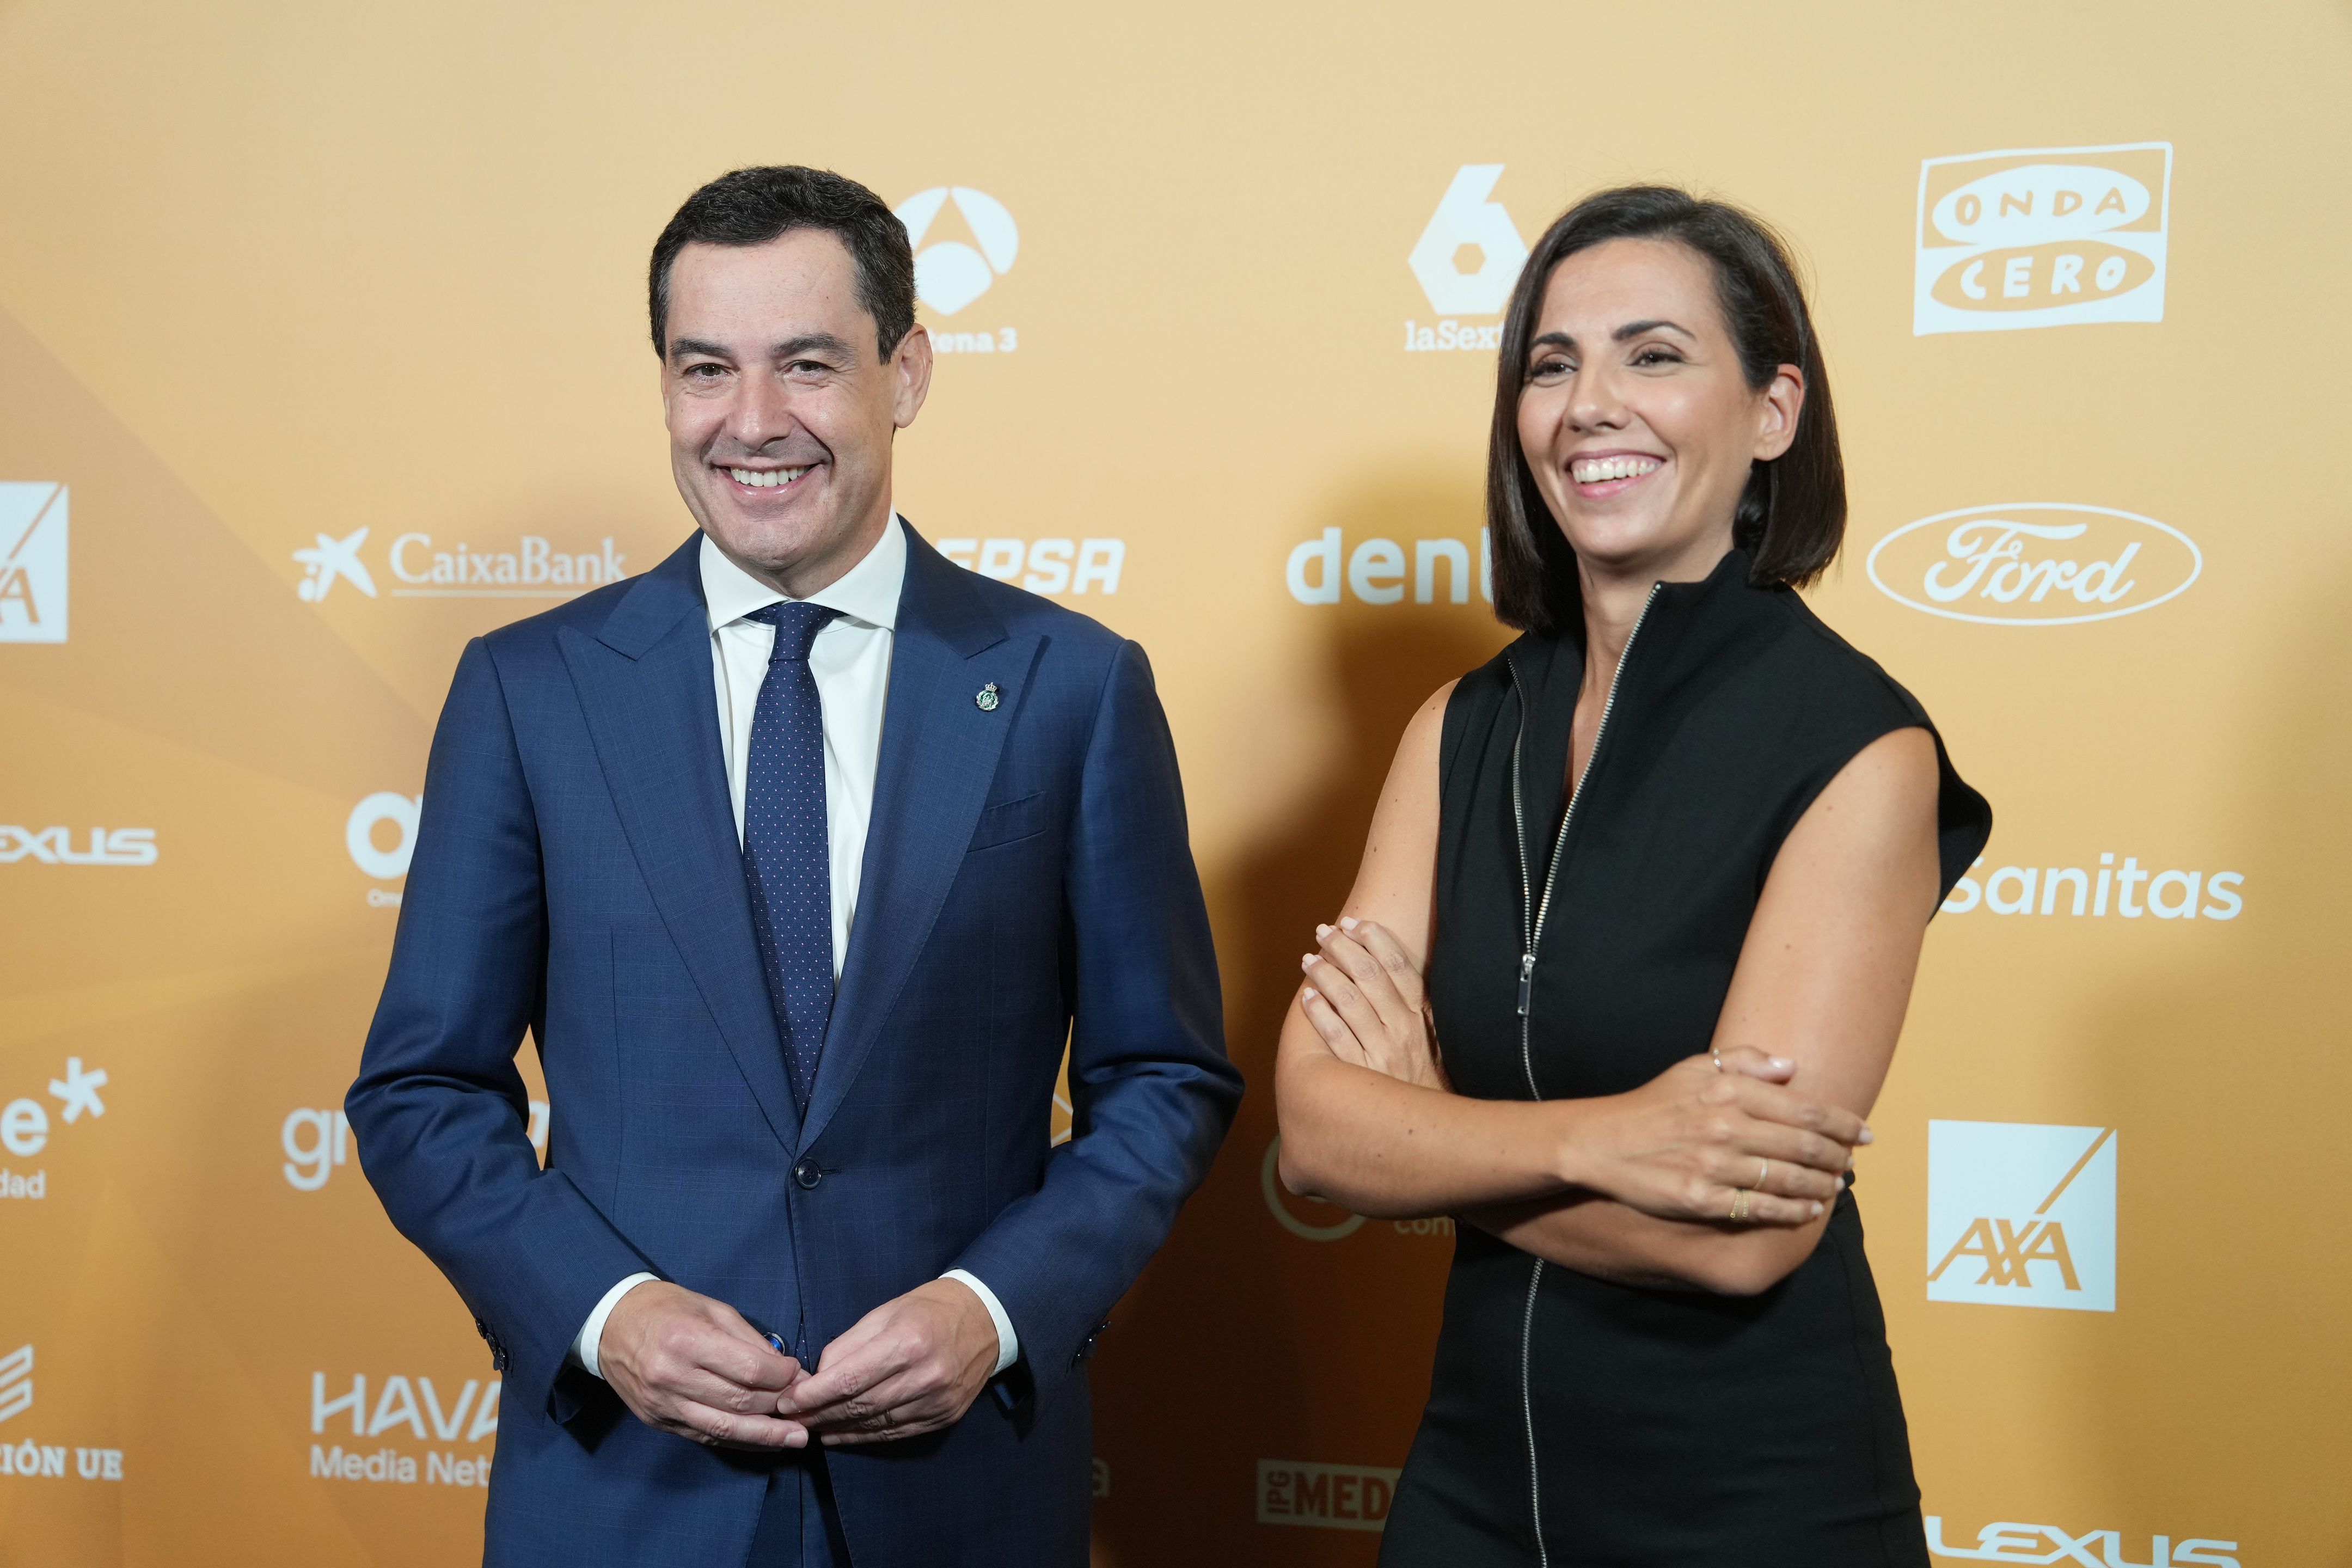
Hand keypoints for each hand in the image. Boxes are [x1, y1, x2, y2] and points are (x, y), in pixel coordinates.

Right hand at [599, 1281, 810, 1448]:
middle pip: (738, 1401)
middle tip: (805, 1404)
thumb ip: (749, 1339)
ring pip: (723, 1427)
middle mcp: (672, 1376)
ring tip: (796, 1438)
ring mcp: (662, 1403)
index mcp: (687, 1339)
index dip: (781, 1375)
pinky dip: (737, 1439)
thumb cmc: (666, 1309)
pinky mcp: (658, 1421)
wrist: (610, 1324)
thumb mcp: (712, 1308)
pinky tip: (762, 1440)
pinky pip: (704, 1436)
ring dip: (765, 1435)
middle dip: (778, 1405)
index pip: (748, 1369)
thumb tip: (786, 1367)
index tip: (798, 1373)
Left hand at [778, 1278, 999, 1445]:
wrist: (984, 1320)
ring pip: (874, 1424)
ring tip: (811, 1427)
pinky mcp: (943, 1416)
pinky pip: (895, 1433)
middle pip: (858, 1406)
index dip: (811, 1396)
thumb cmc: (928, 1309)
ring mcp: (936, 1401)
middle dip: (818, 1414)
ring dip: (837, 1428)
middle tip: (791, 1417)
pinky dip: (864, 1436)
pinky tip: (841, 1434)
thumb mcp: (884, 1313)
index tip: (786, 1401)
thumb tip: (817, 1377)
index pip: (847, 1380)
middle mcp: (924, 1376)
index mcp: (906, 1343)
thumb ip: (848, 1345)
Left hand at [1297, 917, 1449, 1090]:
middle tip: (1324, 931)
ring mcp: (1382, 1052)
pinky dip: (1320, 1012)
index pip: (1400, 967)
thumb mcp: (1433, 1042)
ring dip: (1326, 973)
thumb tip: (1395, 970)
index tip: (1356, 923)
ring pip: (1349, 1000)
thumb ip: (1417, 1010)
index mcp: (1421, 1018)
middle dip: (1344, 948)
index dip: (1376, 940)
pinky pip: (1336, 1035)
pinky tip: (1307, 996)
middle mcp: (1403, 1030)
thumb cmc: (1423, 1081)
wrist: (1425, 1131)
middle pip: (1370, 976)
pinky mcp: (1361, 1073)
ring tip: (1308, 959)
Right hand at [1571, 1047, 1868, 1226]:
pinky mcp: (1704, 1198)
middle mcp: (1727, 1128)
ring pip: (1789, 1179)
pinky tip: (1808, 1209)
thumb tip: (1792, 1068)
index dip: (1842, 1122)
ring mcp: (1717, 1166)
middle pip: (1804, 1145)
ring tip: (1836, 1185)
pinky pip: (1762, 1208)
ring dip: (1822, 1184)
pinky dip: (1793, 1210)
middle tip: (1852, 1161)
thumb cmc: (1653, 1104)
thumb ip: (1744, 1062)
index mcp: (1729, 1092)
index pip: (1804, 1108)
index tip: (1863, 1132)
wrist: (1603, 1142)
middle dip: (1838, 1155)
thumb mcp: (1694, 1067)